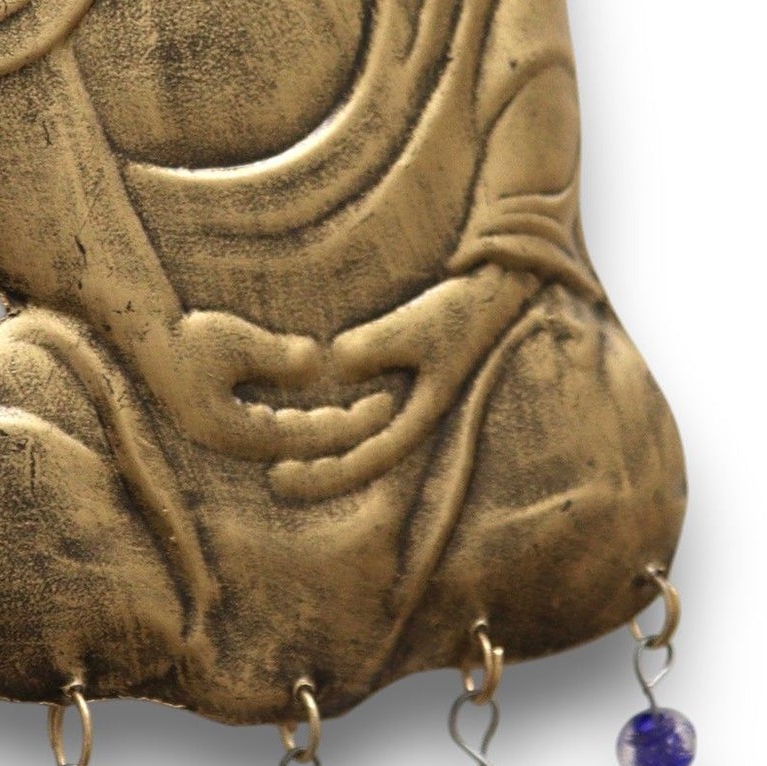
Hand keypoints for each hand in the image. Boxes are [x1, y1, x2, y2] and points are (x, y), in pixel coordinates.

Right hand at [136, 309, 395, 462]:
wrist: (140, 332)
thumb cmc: (184, 333)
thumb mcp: (235, 341)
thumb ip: (277, 358)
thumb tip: (316, 365)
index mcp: (231, 432)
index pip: (307, 438)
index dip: (349, 423)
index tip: (384, 404)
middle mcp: (228, 441)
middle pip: (299, 445)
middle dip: (342, 428)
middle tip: (384, 407)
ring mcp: (221, 431)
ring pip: (285, 439)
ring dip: (321, 426)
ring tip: (359, 410)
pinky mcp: (217, 417)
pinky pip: (269, 425)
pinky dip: (296, 417)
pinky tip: (313, 399)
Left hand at [267, 268, 537, 501]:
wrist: (492, 288)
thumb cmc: (459, 309)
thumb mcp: (414, 326)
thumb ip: (374, 347)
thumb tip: (336, 366)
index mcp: (424, 412)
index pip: (368, 457)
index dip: (326, 472)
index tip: (282, 474)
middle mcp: (415, 414)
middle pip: (361, 455)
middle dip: (320, 469)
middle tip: (274, 477)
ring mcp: (408, 398)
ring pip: (361, 435)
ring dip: (325, 441)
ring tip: (282, 438)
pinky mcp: (402, 379)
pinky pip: (364, 407)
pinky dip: (337, 412)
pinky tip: (305, 405)